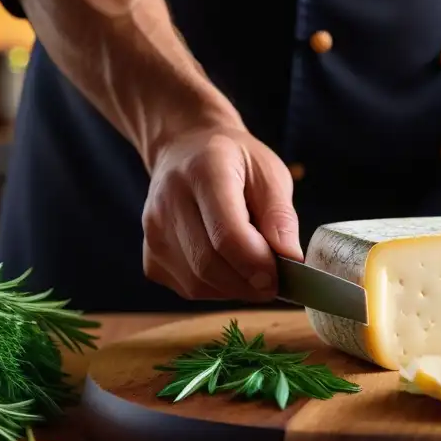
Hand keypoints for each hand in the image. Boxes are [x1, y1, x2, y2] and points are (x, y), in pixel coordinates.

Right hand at [141, 113, 302, 301]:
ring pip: (197, 283)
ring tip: (253, 268)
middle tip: (275, 281)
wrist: (186, 151)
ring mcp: (153, 231)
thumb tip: (291, 258)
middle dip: (249, 282)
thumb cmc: (236, 163)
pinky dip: (216, 289)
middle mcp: (168, 201)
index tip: (282, 278)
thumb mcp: (269, 173)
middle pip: (209, 264)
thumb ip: (281, 216)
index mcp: (204, 172)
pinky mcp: (150, 255)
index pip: (226, 234)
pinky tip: (228, 267)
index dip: (256, 263)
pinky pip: (188, 288)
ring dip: (235, 288)